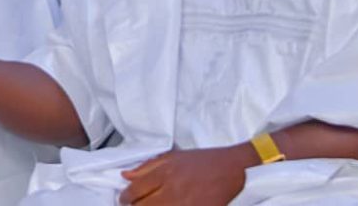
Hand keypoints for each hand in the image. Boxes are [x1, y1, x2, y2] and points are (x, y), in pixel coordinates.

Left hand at [119, 144, 255, 204]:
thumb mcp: (173, 157)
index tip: (124, 199)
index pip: (135, 190)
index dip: (125, 197)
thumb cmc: (203, 161)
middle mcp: (172, 189)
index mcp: (165, 172)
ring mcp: (185, 204)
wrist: (233, 169)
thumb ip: (147, 167)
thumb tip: (126, 176)